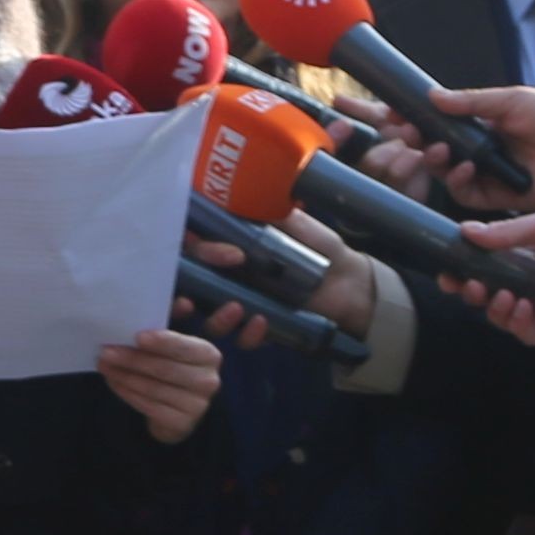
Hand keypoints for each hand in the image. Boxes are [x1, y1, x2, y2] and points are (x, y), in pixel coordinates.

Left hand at [98, 324, 224, 444]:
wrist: (176, 409)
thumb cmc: (172, 366)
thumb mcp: (174, 342)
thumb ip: (175, 320)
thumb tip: (184, 302)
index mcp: (209, 355)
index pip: (185, 347)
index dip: (163, 342)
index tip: (138, 336)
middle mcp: (208, 381)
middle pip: (165, 368)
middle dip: (132, 359)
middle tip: (106, 351)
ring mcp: (197, 405)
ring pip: (153, 388)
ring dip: (124, 375)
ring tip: (103, 364)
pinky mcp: (181, 423)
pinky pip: (148, 406)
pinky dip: (127, 393)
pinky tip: (113, 381)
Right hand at [188, 225, 379, 348]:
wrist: (349, 279)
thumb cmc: (318, 245)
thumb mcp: (289, 220)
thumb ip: (259, 211)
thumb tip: (228, 197)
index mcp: (228, 247)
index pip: (193, 250)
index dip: (196, 253)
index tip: (227, 254)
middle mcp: (227, 277)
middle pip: (191, 289)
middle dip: (184, 295)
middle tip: (191, 297)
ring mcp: (241, 305)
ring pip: (209, 318)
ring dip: (216, 317)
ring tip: (236, 309)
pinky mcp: (259, 329)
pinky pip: (242, 338)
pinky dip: (248, 334)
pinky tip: (262, 322)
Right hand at [398, 85, 534, 215]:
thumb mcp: (509, 100)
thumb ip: (471, 102)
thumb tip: (433, 96)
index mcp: (474, 125)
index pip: (433, 123)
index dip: (410, 120)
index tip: (392, 114)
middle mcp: (473, 151)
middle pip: (431, 149)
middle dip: (414, 141)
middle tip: (406, 132)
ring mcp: (481, 174)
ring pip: (442, 173)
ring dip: (433, 161)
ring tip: (436, 149)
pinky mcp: (492, 198)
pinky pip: (464, 194)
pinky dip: (458, 181)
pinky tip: (465, 167)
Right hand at [469, 199, 534, 338]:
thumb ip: (507, 234)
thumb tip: (465, 232)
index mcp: (534, 253)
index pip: (491, 267)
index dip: (467, 271)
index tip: (450, 271)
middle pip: (495, 295)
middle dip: (475, 293)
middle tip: (466, 285)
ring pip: (511, 319)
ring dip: (496, 310)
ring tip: (500, 295)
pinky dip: (521, 325)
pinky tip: (522, 307)